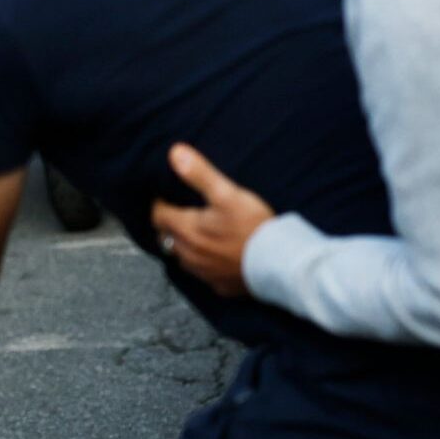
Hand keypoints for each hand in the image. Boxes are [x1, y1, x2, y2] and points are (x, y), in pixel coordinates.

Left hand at [149, 143, 276, 296]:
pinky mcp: (219, 285)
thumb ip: (199, 174)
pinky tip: (212, 258)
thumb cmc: (253, 226)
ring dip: (182, 246)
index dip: (160, 205)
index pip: (158, 216)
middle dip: (167, 225)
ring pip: (181, 258)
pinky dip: (201, 264)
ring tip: (192, 235)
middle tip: (176, 214)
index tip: (166, 197)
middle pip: (166, 238)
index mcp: (187, 230)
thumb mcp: (228, 194)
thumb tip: (175, 152)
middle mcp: (189, 254)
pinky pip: (202, 275)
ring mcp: (203, 272)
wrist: (281, 264)